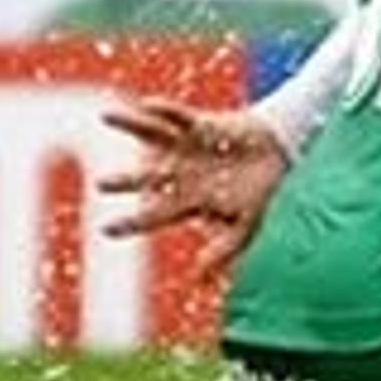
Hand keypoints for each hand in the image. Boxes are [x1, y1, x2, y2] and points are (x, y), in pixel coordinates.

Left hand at [97, 99, 289, 287]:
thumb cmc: (261, 193)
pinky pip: (178, 115)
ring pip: (150, 135)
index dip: (131, 222)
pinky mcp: (200, 125)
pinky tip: (146, 104)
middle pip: (144, 178)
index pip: (153, 214)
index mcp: (188, 200)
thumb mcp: (246, 225)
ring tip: (105, 116)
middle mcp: (180, 173)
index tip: (105, 231)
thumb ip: (224, 249)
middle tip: (100, 184)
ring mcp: (187, 147)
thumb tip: (198, 276)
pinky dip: (164, 110)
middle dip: (123, 181)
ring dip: (129, 126)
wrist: (281, 156)